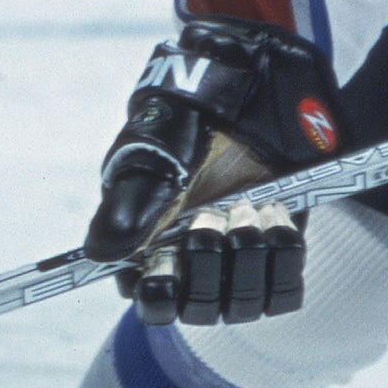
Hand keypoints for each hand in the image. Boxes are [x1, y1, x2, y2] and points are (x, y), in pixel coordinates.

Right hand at [85, 16, 341, 280]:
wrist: (255, 78)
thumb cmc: (192, 110)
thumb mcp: (156, 145)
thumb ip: (131, 199)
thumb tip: (102, 253)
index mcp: (147, 240)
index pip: (149, 300)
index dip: (160, 294)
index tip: (168, 267)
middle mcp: (192, 257)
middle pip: (196, 308)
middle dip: (208, 265)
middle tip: (214, 214)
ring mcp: (237, 256)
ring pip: (242, 304)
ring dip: (249, 259)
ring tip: (252, 207)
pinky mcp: (279, 247)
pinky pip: (285, 288)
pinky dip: (284, 257)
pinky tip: (277, 216)